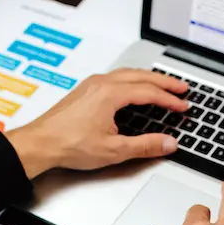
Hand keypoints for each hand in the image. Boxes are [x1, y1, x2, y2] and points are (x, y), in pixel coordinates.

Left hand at [4, 68, 188, 177]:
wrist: (40, 144)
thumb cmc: (68, 144)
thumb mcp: (114, 150)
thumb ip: (145, 146)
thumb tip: (168, 143)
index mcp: (110, 94)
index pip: (149, 92)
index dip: (170, 100)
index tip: (183, 106)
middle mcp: (101, 84)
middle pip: (141, 76)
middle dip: (164, 82)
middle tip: (182, 87)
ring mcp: (92, 85)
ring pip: (128, 74)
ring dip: (149, 78)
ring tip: (164, 85)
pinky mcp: (86, 91)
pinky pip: (116, 78)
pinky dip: (133, 80)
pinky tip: (135, 88)